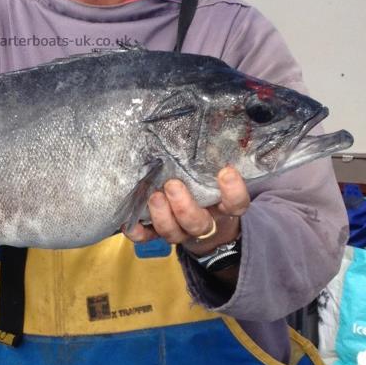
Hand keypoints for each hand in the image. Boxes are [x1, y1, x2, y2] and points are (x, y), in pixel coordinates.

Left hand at [123, 166, 247, 255]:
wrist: (204, 225)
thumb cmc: (206, 188)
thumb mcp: (213, 176)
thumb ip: (211, 160)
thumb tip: (206, 126)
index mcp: (222, 208)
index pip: (236, 204)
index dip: (233, 191)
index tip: (226, 171)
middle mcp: (202, 223)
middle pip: (198, 223)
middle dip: (184, 206)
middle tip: (173, 185)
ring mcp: (180, 231)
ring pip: (173, 232)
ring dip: (162, 216)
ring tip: (154, 196)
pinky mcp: (158, 234)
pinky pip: (147, 238)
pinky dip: (138, 233)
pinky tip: (129, 223)